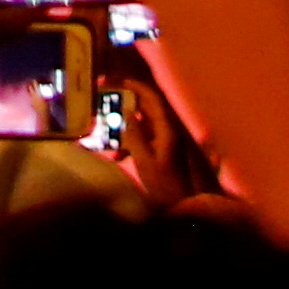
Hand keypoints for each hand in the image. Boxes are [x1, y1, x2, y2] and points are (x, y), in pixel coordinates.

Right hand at [102, 56, 207, 206]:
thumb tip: (129, 113)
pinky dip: (130, 143)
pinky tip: (117, 155)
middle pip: (147, 110)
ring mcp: (166, 142)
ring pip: (143, 126)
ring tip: (107, 135)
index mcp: (167, 129)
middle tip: (107, 104)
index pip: (153, 99)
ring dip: (125, 129)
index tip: (119, 81)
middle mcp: (168, 131)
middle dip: (127, 106)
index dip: (137, 86)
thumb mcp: (144, 160)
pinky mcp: (162, 153)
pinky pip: (144, 140)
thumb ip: (135, 135)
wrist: (181, 207)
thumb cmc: (163, 184)